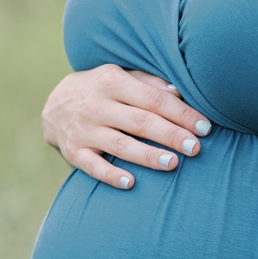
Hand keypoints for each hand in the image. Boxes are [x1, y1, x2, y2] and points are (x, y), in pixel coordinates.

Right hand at [43, 66, 208, 185]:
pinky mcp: (72, 151)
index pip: (154, 99)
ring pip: (119, 145)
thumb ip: (149, 83)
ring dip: (147, 155)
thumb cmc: (100, 90)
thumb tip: (179, 93)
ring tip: (173, 163)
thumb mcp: (120, 76)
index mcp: (113, 82)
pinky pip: (92, 166)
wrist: (53, 105)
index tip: (204, 128)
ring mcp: (83, 130)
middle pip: (140, 122)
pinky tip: (131, 183)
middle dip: (170, 135)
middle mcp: (96, 105)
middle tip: (195, 148)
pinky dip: (110, 175)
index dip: (181, 114)